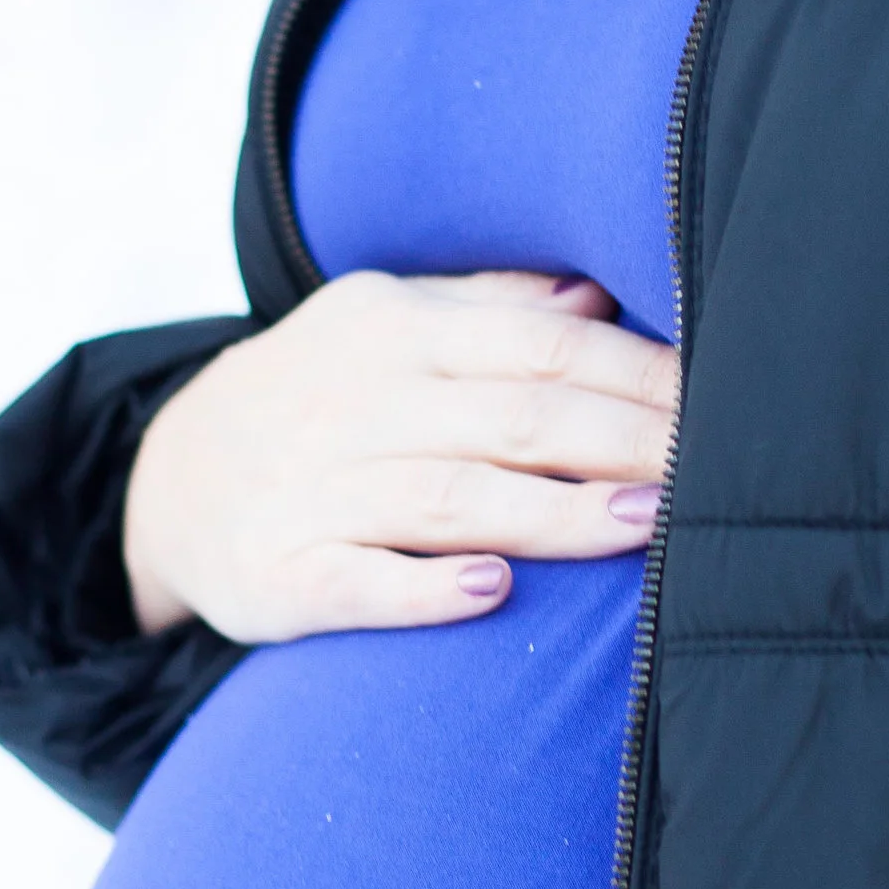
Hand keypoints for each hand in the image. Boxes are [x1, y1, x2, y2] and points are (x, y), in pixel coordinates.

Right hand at [122, 269, 679, 642]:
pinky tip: (491, 591)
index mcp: (396, 330)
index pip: (539, 344)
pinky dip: (423, 588)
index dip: (636, 374)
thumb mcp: (386, 325)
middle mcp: (356, 402)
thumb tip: (599, 297)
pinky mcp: (279, 576)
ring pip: (452, 498)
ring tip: (647, 525)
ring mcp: (314, 491)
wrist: (167, 482)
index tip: (721, 399)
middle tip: (716, 470)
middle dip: (624, 441)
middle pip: (513, 418)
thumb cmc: (318, 399)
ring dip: (555, 513)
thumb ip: (490, 310)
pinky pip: (357, 582)